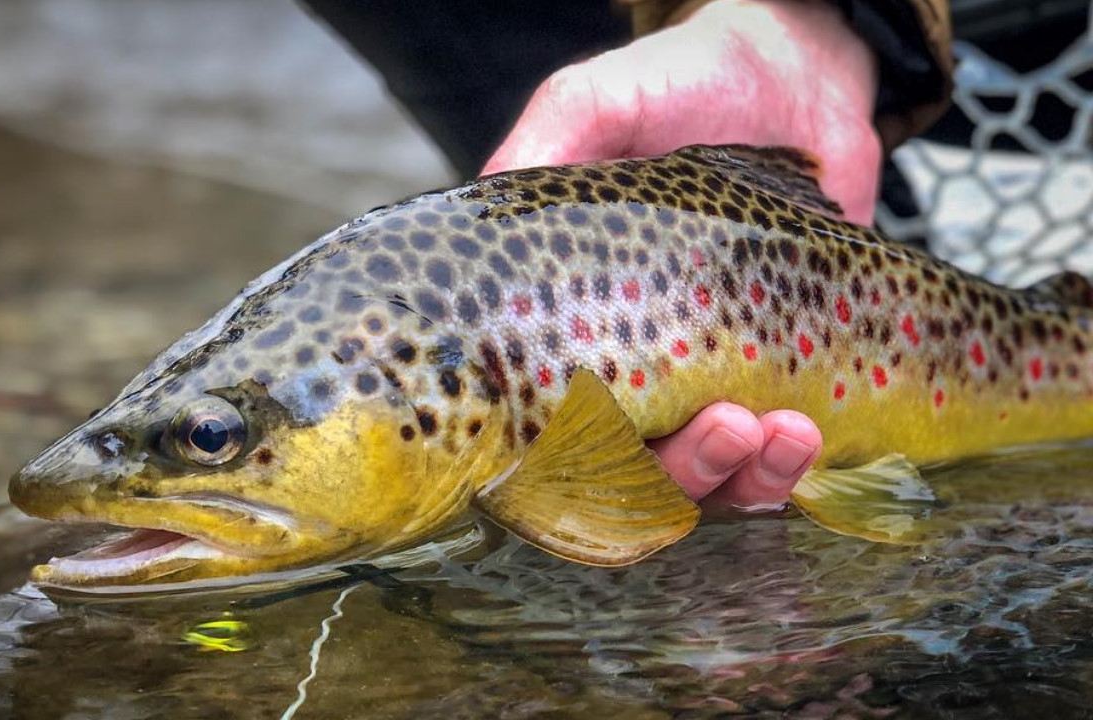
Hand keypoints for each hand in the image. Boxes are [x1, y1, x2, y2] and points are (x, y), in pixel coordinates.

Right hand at [484, 0, 879, 506]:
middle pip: (636, 477)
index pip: (551, 425)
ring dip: (742, 480)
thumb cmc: (679, 88)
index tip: (610, 436)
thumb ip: (546, 143)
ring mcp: (710, 382)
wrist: (793, 75)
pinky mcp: (785, 381)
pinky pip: (779, 466)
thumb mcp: (597, 104)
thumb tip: (485, 189)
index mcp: (572, 326)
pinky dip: (790, 470)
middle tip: (724, 427)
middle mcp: (634, 370)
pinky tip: (805, 432)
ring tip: (780, 431)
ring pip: (710, 485)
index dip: (570, 461)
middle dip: (682, 473)